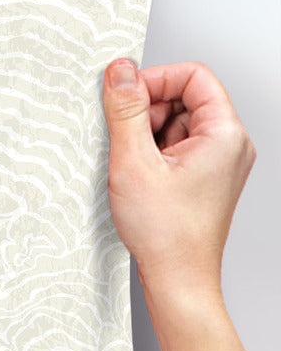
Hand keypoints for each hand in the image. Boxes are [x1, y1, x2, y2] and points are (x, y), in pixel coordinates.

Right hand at [102, 57, 256, 301]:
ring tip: (132, 167)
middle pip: (185, 100)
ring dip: (147, 136)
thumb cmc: (166, 233)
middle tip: (123, 139)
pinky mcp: (204, 180)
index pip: (193, 77)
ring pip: (177, 125)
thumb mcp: (134, 162)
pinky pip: (176, 149)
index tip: (124, 96)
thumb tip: (120, 71)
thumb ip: (126, 111)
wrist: (178, 279)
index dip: (155, 80)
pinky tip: (138, 178)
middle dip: (148, 111)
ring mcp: (218, 164)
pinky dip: (152, 156)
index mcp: (224, 134)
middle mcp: (229, 145)